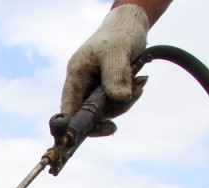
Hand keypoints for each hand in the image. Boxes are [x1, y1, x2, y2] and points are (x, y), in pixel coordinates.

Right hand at [61, 4, 149, 134]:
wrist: (132, 26)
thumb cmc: (120, 34)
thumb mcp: (117, 52)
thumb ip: (116, 75)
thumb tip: (119, 100)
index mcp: (76, 75)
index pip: (68, 108)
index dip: (70, 126)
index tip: (74, 140)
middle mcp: (82, 85)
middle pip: (89, 114)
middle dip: (109, 113)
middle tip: (127, 105)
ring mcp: (94, 90)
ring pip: (106, 111)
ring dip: (124, 104)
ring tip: (139, 84)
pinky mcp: (107, 91)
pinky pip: (116, 105)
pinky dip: (129, 99)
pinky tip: (139, 85)